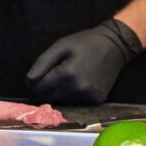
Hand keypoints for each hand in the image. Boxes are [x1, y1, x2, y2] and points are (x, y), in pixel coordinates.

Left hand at [25, 19, 142, 104]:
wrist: (116, 45)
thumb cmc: (85, 43)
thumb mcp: (60, 46)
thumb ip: (41, 64)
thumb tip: (29, 81)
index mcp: (67, 74)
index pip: (38, 89)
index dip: (33, 83)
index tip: (36, 76)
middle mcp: (78, 89)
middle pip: (48, 98)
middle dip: (43, 90)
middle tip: (47, 77)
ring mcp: (88, 96)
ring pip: (60, 102)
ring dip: (56, 93)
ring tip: (63, 77)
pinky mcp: (96, 100)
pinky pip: (74, 103)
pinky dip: (70, 95)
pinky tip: (76, 82)